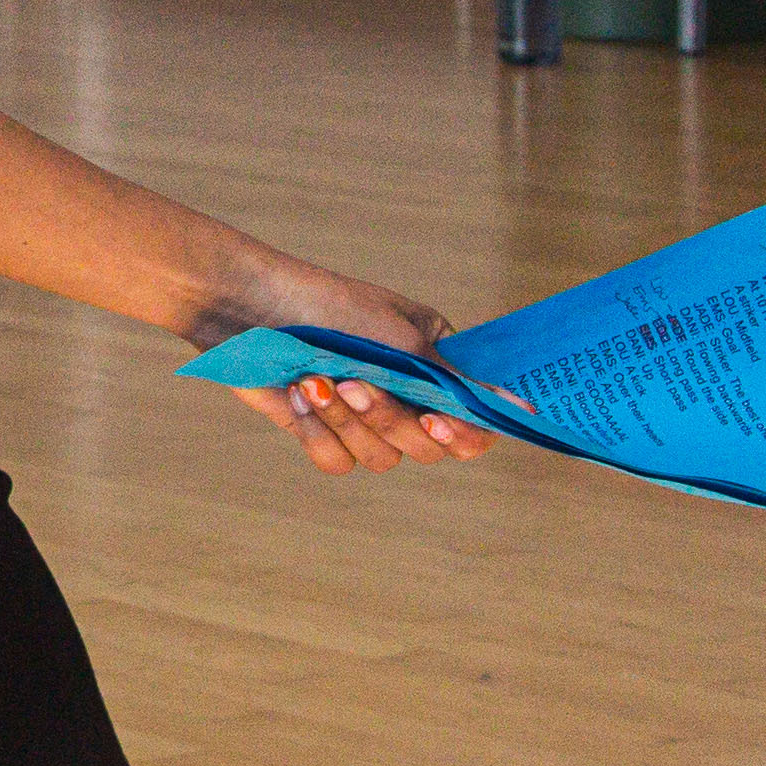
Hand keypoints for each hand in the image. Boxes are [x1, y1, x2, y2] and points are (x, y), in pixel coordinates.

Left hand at [195, 258, 494, 477]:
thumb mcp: (399, 337)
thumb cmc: (325, 303)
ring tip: (315, 380)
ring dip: (347, 422)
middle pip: (426, 448)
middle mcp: (405, 394)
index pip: (473, 423)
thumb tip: (521, 409)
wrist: (243, 304)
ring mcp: (362, 415)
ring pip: (381, 459)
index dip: (460, 433)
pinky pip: (337, 462)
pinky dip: (317, 432)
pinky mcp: (321, 430)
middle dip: (388, 419)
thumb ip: (455, 380)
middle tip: (355, 383)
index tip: (433, 419)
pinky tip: (297, 394)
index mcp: (435, 364)